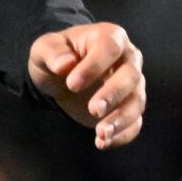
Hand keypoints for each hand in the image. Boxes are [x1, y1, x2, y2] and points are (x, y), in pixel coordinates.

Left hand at [28, 22, 145, 149]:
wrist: (62, 75)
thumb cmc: (56, 56)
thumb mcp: (44, 48)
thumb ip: (52, 52)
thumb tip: (64, 65)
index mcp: (110, 37)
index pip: (109, 49)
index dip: (94, 66)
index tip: (72, 84)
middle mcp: (128, 59)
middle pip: (131, 76)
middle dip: (113, 94)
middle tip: (93, 110)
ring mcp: (133, 85)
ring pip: (137, 101)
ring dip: (121, 119)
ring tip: (101, 133)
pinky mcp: (129, 107)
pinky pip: (135, 122)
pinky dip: (122, 134)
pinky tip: (103, 142)